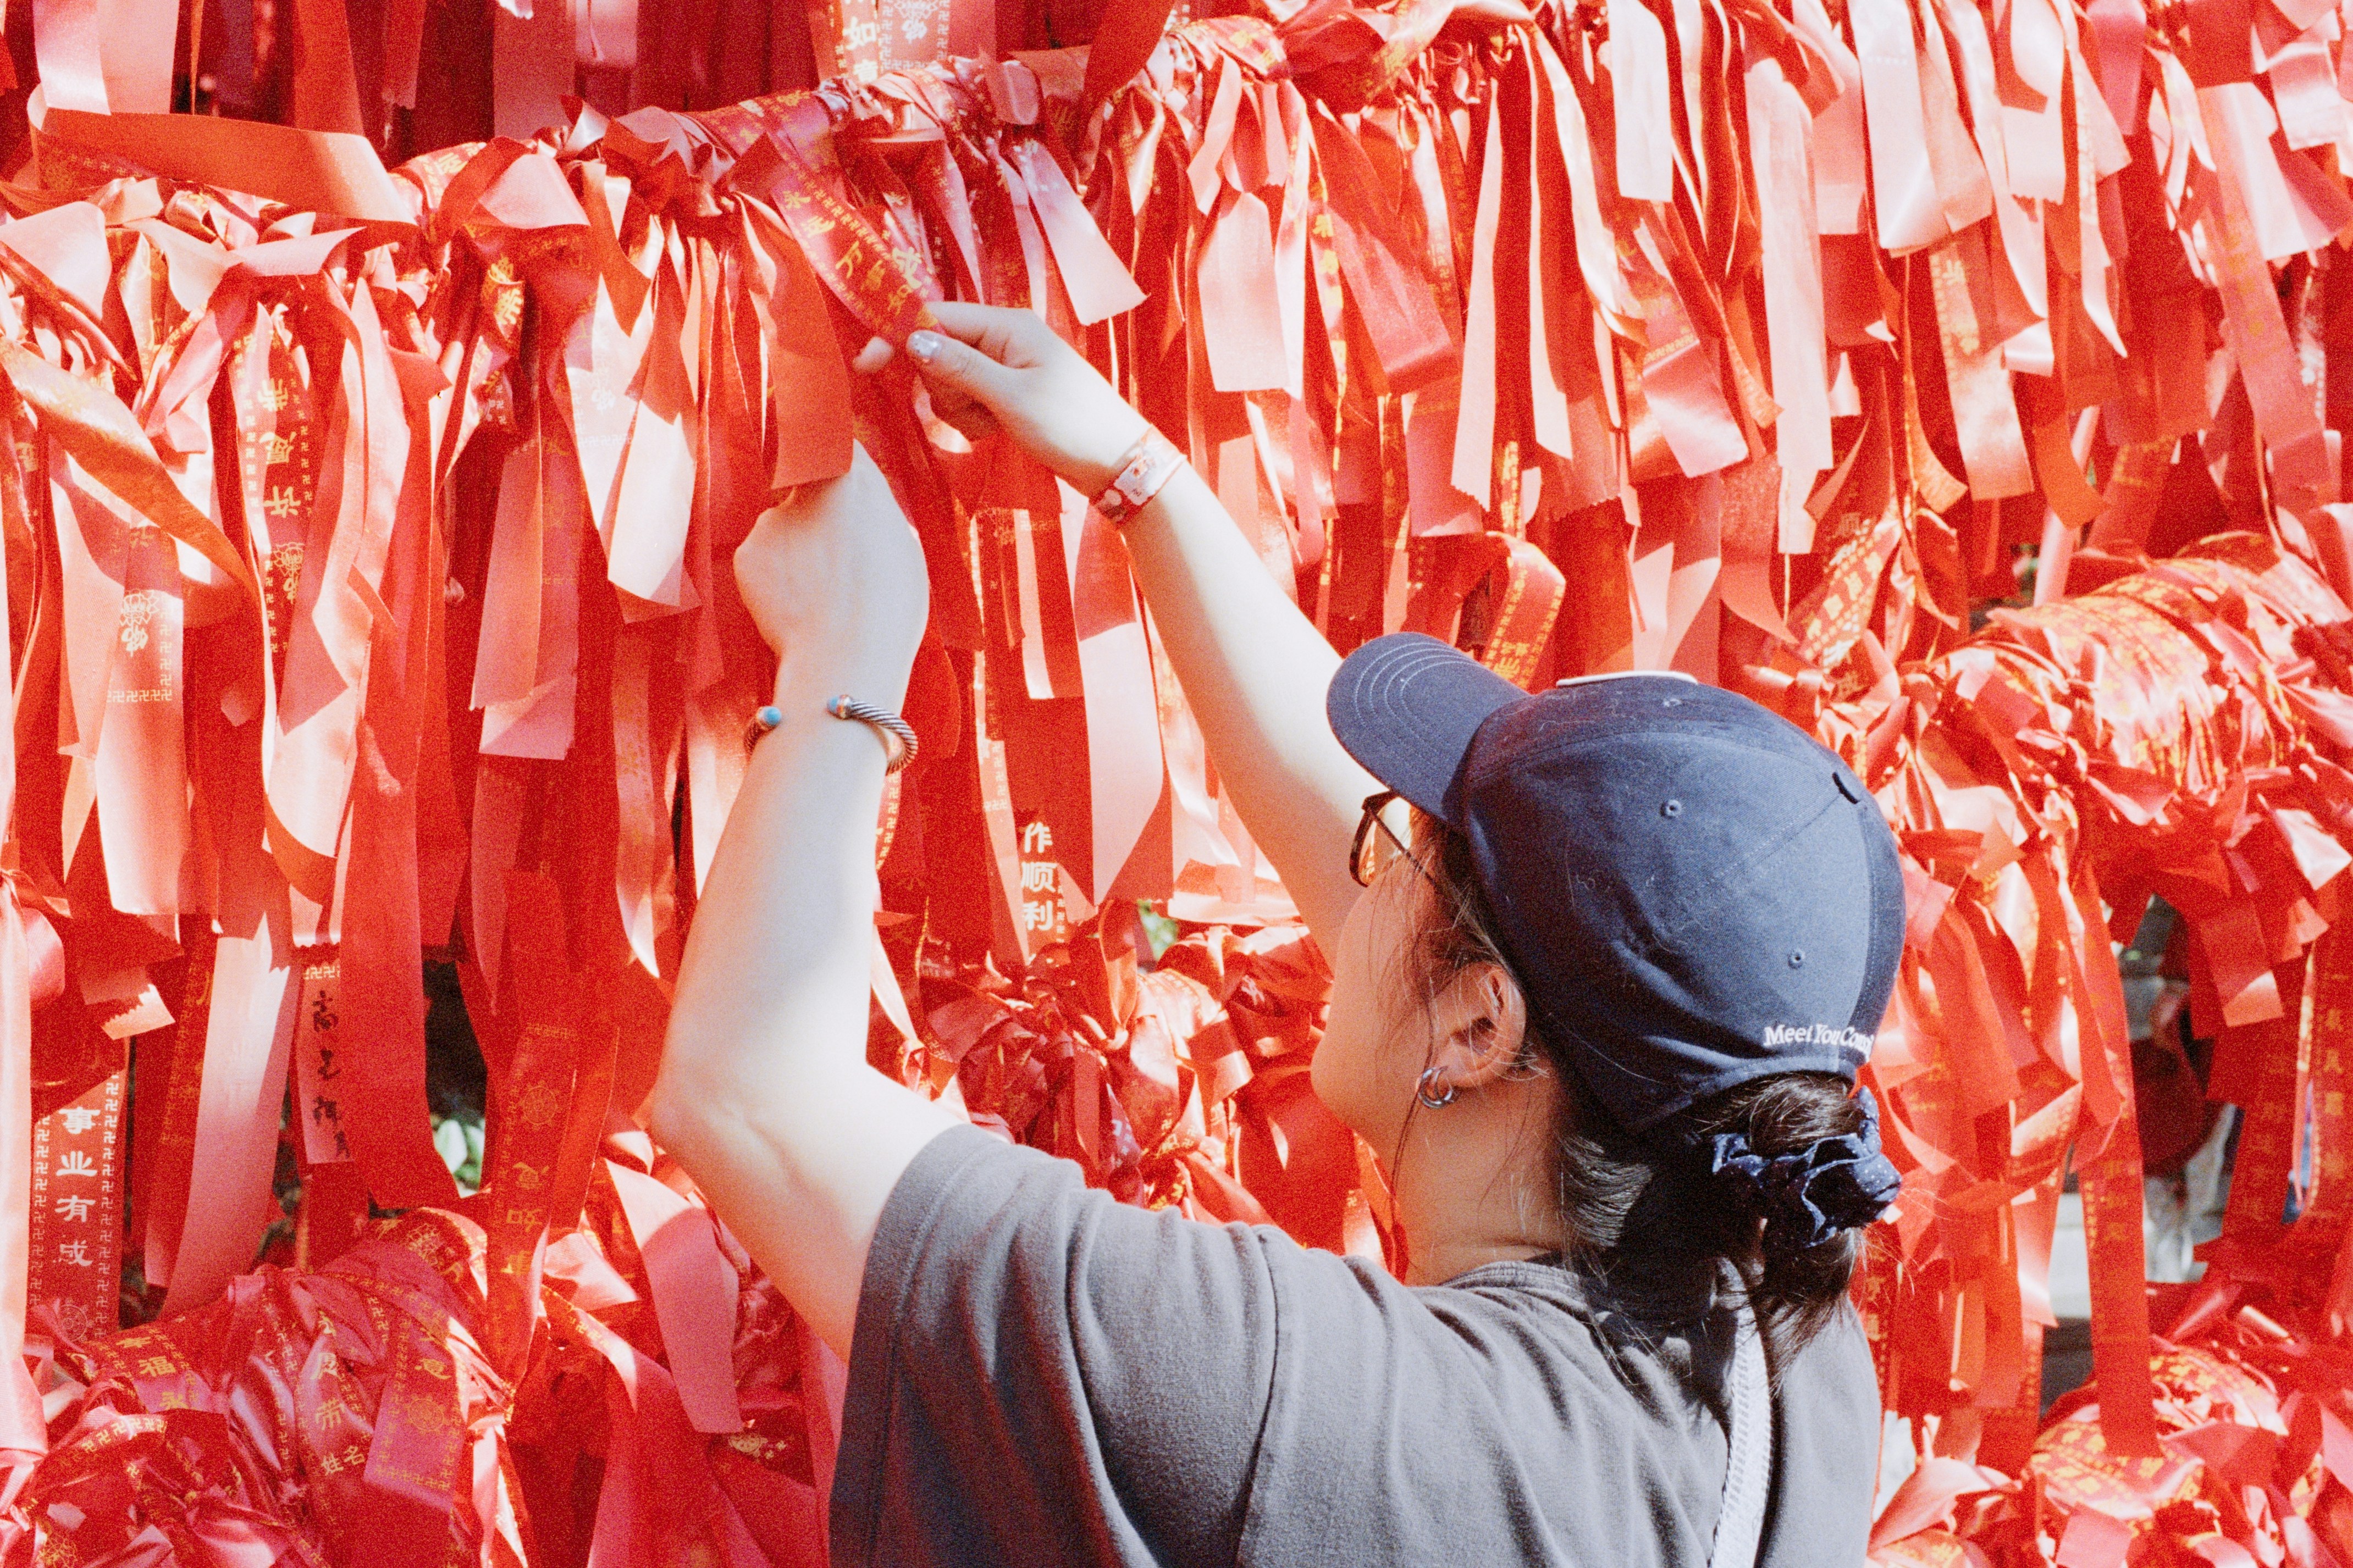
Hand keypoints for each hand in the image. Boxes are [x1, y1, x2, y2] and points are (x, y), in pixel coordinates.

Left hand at [735, 443, 927, 706]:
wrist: (846, 659)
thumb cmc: (888, 610)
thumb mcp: (904, 548)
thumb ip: (876, 514)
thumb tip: (861, 507)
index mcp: (856, 480)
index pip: (838, 445)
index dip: (837, 461)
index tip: (837, 472)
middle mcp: (809, 488)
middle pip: (808, 487)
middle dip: (818, 513)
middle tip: (838, 559)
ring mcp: (772, 520)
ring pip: (784, 527)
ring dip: (797, 551)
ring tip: (821, 594)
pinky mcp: (747, 553)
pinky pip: (763, 560)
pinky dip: (776, 579)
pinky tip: (797, 606)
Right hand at [853, 302, 1151, 493]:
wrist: (1116, 462)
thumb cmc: (1071, 425)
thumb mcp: (1011, 397)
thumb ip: (960, 368)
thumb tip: (914, 339)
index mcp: (1008, 325)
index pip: (937, 318)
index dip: (899, 338)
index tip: (867, 366)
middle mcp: (1005, 338)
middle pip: (939, 352)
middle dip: (944, 388)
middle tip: (979, 412)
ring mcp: (1007, 366)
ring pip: (950, 383)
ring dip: (961, 410)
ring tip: (995, 427)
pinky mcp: (1007, 393)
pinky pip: (969, 402)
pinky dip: (974, 421)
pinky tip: (1000, 432)